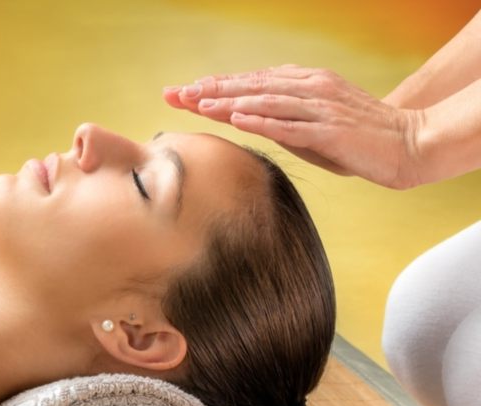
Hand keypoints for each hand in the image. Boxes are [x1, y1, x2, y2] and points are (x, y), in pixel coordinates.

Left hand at [163, 66, 425, 188]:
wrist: (408, 144)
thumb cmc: (357, 139)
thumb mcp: (312, 125)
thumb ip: (280, 120)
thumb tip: (245, 121)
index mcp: (303, 84)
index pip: (251, 83)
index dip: (215, 86)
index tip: (183, 93)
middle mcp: (309, 88)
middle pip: (250, 86)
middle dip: (210, 90)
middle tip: (176, 94)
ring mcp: (319, 107)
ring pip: (265, 100)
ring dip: (228, 100)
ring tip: (196, 103)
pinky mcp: (330, 129)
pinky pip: (289, 123)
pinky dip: (261, 119)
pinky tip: (236, 118)